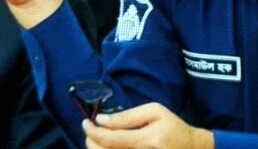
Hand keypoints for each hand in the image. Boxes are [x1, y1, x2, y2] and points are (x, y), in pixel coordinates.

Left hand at [82, 103, 213, 148]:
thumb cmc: (172, 127)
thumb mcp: (154, 111)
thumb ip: (128, 116)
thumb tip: (102, 119)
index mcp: (145, 141)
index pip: (110, 139)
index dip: (93, 131)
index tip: (85, 122)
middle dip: (91, 141)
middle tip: (90, 129)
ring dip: (96, 148)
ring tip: (97, 137)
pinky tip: (106, 146)